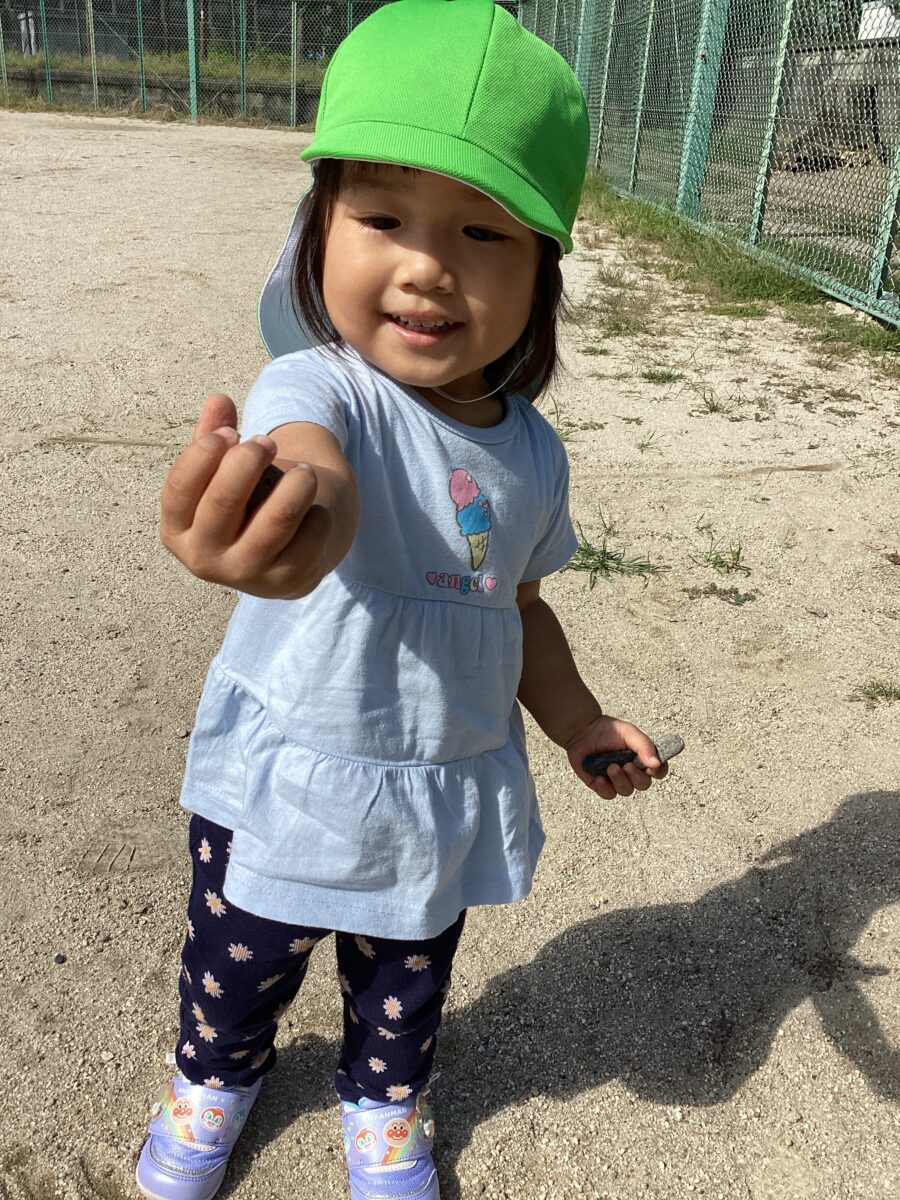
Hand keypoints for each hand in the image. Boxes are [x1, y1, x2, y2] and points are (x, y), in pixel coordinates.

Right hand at [159, 393, 331, 599]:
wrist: (289, 554)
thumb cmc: (248, 503)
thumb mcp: (223, 472)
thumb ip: (215, 435)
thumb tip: (218, 400)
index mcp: (177, 531)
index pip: (179, 488)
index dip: (206, 452)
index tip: (231, 432)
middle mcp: (204, 559)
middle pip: (224, 501)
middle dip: (249, 460)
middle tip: (267, 442)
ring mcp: (246, 575)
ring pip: (275, 521)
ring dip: (295, 485)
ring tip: (306, 472)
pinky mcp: (287, 582)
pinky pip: (309, 536)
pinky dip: (316, 514)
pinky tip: (315, 508)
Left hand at [565, 714, 668, 799]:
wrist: (582, 731)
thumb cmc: (608, 730)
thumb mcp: (629, 732)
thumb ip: (644, 746)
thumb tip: (656, 763)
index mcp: (642, 758)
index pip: (658, 771)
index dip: (658, 771)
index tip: (651, 766)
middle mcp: (632, 771)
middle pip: (643, 784)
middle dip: (636, 777)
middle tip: (627, 765)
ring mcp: (616, 779)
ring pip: (626, 791)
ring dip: (620, 780)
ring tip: (610, 766)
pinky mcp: (601, 785)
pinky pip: (609, 794)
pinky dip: (605, 787)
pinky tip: (599, 777)